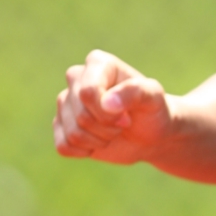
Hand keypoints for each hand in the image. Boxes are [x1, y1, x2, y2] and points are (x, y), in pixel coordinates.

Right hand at [54, 49, 171, 163]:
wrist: (150, 134)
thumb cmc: (153, 110)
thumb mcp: (154, 98)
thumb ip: (135, 92)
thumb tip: (107, 103)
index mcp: (97, 64)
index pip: (88, 92)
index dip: (108, 113)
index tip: (128, 116)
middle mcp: (76, 79)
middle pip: (81, 115)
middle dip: (107, 128)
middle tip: (124, 124)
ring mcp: (66, 102)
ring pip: (73, 133)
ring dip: (99, 140)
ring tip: (113, 131)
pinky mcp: (61, 125)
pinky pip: (63, 146)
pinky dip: (85, 151)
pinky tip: (98, 142)